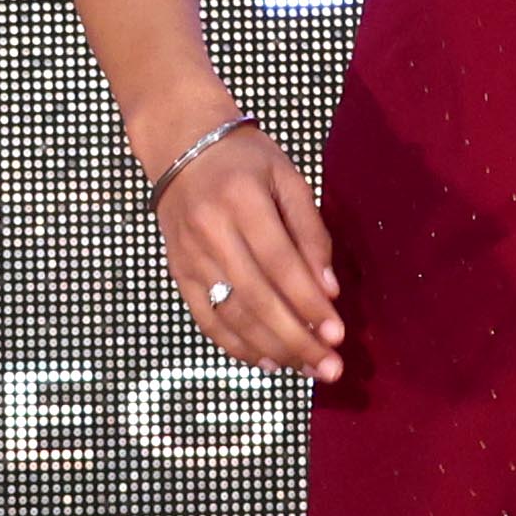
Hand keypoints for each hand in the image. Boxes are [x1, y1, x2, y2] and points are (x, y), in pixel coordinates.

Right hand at [152, 112, 344, 379]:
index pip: (280, 263)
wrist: (181, 146)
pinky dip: (237, 346)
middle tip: (329, 367)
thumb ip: (311, 233)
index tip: (337, 333)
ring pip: (231, 315)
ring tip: (306, 368)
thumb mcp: (289, 180)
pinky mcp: (178, 273)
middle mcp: (210, 232)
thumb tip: (328, 291)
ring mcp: (189, 257)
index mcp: (242, 201)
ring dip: (271, 349)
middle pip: (256, 298)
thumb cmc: (246, 160)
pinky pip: (206, 319)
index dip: (308, 303)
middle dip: (296, 338)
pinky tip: (267, 361)